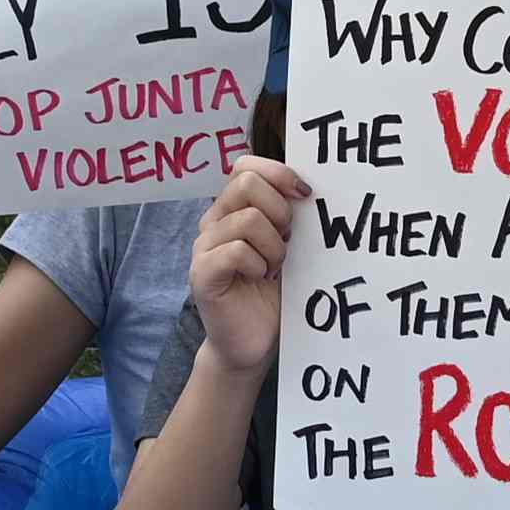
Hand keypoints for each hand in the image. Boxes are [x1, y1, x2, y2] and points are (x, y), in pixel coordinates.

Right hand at [182, 153, 307, 376]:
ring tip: (273, 268)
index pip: (246, 166)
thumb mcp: (287, 246)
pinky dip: (258, 264)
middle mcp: (214, 222)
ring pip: (247, 218)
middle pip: (247, 183)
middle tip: (286, 242)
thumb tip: (308, 188)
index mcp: (233, 209)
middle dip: (280, 211)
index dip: (278, 173)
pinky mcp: (201, 273)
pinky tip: (259, 279)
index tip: (305, 195)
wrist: (254, 343)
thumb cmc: (273, 294)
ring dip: (273, 246)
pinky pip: (237, 251)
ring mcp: (204, 246)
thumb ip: (288, 216)